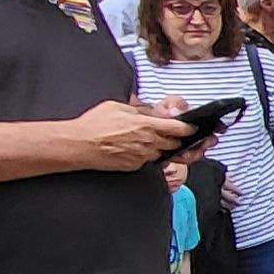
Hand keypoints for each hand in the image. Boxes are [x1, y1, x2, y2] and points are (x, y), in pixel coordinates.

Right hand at [65, 100, 195, 170]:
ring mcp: (142, 156)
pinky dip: (147, 155)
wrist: (80, 145)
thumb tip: (151, 112)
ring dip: (162, 148)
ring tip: (149, 141)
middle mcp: (148, 142)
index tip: (193, 128)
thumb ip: (139, 110)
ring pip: (162, 153)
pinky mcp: (135, 166)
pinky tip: (135, 149)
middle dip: (177, 140)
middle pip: (174, 143)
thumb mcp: (118, 107)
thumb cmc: (95, 124)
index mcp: (146, 124)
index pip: (177, 128)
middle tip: (176, 136)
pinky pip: (148, 161)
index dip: (188, 128)